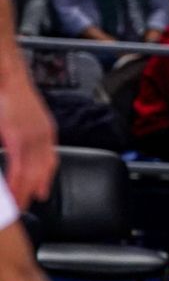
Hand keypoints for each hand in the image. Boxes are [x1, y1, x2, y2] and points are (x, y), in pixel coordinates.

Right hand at [0, 58, 56, 208]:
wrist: (7, 76)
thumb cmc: (9, 95)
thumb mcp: (21, 118)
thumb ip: (20, 135)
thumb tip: (16, 149)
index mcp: (45, 131)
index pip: (49, 161)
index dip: (45, 179)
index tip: (41, 193)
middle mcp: (43, 135)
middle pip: (43, 170)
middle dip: (35, 189)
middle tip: (26, 205)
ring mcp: (32, 136)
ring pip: (31, 172)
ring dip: (24, 191)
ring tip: (17, 204)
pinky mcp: (18, 136)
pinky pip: (19, 166)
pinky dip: (17, 182)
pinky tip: (13, 191)